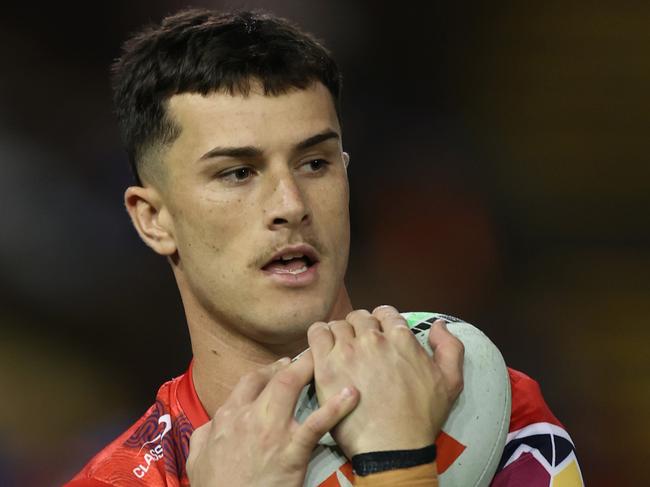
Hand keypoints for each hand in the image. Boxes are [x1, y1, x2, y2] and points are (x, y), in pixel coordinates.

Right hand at [186, 352, 358, 486]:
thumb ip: (204, 436)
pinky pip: (316, 423)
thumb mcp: (198, 458)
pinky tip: (351, 395)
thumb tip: (210, 425)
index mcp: (228, 417)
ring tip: (328, 358)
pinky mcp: (292, 451)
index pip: (250, 382)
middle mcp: (249, 417)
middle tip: (308, 356)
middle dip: (294, 363)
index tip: (280, 366)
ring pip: (290, 386)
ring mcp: (272, 431)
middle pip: (274, 377)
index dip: (268, 371)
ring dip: (310, 368)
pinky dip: (335, 407)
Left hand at [307, 306, 463, 457]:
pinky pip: (317, 334)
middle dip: (360, 328)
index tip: (378, 337)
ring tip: (341, 352)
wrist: (393, 446)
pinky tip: (323, 350)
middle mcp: (373, 339)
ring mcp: (347, 350)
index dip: (381, 323)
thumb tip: (438, 325)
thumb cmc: (421, 418)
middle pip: (360, 317)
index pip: (385, 313)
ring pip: (338, 324)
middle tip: (359, 348)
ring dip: (340, 334)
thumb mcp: (451, 382)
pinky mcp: (326, 365)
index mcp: (401, 338)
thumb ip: (450, 347)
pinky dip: (320, 336)